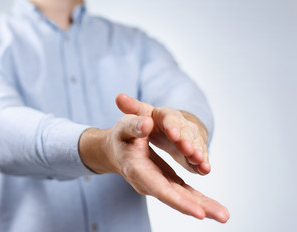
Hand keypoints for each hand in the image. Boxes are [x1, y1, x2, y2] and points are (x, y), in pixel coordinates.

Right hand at [79, 115, 229, 222]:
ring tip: (223, 215)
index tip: (198, 212)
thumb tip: (146, 124)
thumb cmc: (120, 137)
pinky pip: (182, 192)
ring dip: (203, 206)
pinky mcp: (165, 182)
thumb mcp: (123, 127)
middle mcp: (147, 181)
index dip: (178, 200)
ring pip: (181, 197)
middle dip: (197, 207)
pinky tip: (213, 207)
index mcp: (136, 168)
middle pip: (174, 197)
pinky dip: (197, 200)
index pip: (159, 187)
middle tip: (223, 216)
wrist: (115, 150)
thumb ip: (133, 125)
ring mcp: (157, 184)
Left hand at [116, 94, 209, 174]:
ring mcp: (190, 138)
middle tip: (188, 151)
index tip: (172, 134)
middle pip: (187, 132)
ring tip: (199, 162)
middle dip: (188, 141)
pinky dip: (203, 163)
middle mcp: (181, 124)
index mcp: (165, 115)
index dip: (172, 126)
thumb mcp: (141, 113)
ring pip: (196, 144)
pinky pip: (200, 156)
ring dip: (198, 153)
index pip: (170, 118)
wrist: (165, 129)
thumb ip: (131, 108)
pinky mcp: (195, 150)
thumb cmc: (150, 120)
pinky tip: (204, 170)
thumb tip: (119, 97)